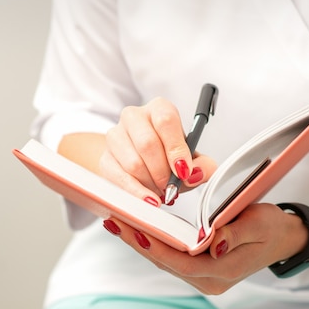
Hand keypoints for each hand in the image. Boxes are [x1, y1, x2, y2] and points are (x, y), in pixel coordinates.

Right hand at [99, 97, 216, 204]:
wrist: (142, 164)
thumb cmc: (168, 158)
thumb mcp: (191, 159)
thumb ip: (202, 166)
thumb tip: (196, 174)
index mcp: (159, 109)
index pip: (166, 121)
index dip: (176, 149)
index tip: (184, 171)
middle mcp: (134, 117)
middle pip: (147, 143)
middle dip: (163, 172)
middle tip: (171, 187)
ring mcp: (115, 136)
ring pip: (133, 163)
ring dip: (151, 183)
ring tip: (160, 191)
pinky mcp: (105, 158)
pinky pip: (119, 178)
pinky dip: (136, 192)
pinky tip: (148, 199)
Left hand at [103, 203, 308, 293]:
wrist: (283, 239)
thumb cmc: (271, 227)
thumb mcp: (260, 224)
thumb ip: (235, 233)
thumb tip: (212, 243)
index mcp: (225, 271)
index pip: (183, 263)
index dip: (157, 248)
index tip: (135, 230)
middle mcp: (210, 281)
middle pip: (167, 263)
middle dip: (139, 242)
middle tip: (113, 221)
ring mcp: (204, 279)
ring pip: (166, 262)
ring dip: (142, 243)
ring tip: (118, 222)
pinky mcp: (199, 271)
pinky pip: (171, 259)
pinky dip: (154, 244)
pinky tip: (138, 229)